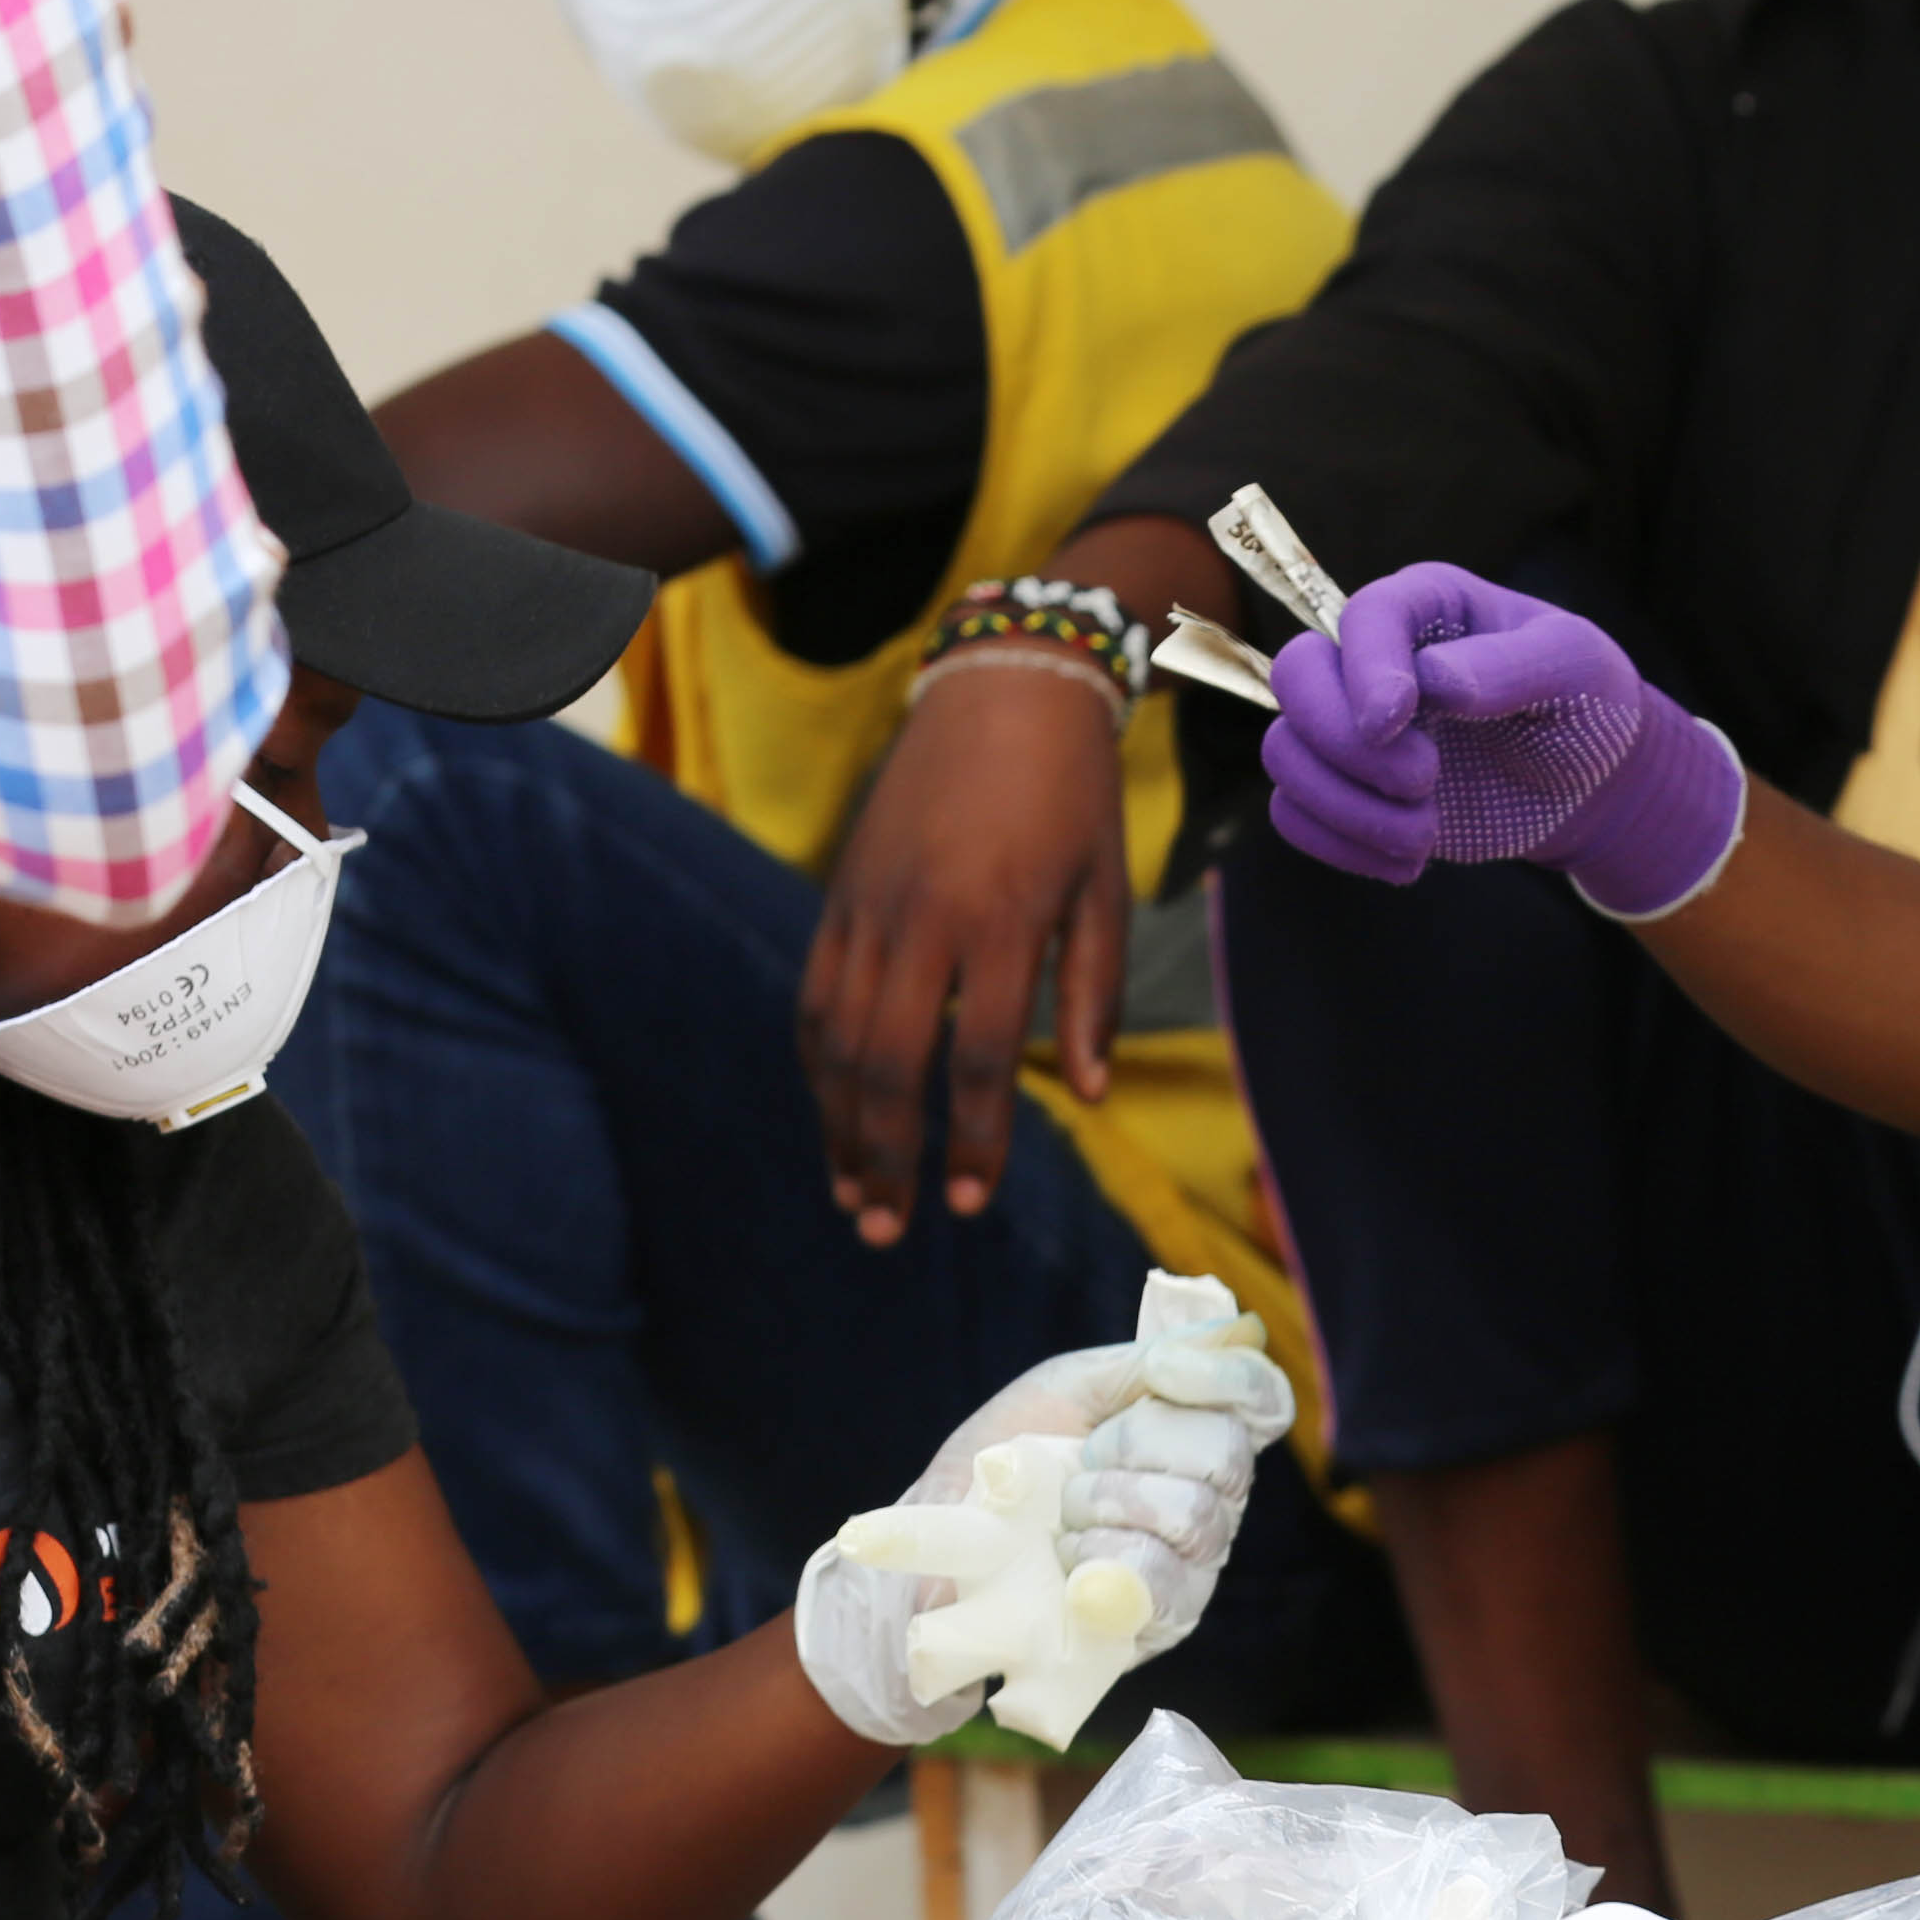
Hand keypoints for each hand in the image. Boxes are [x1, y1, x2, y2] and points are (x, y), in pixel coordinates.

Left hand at [789, 1275, 1296, 1745]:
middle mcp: (1211, 1496)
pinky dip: (1109, 1564)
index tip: (1161, 1372)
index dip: (1229, 1378)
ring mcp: (1195, 1562)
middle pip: (1229, 1455)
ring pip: (1196, 1516)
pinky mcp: (1166, 1620)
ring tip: (1062, 1521)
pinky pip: (1168, 1582)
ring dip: (1109, 1503)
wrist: (942, 1551)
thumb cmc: (1006, 1465)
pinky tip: (1070, 1567)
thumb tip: (1231, 1331)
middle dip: (1137, 1443)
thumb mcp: (1066, 1390)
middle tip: (1081, 1459)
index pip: (1263, 1400)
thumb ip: (1144, 1361)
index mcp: (1194, 1433)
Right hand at [797, 658, 1130, 1247]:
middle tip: (888, 1228)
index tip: (973, 1200)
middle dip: (885, 1155)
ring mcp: (867, 905)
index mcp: (997, 921)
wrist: (1003, 691)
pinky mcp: (839, 894)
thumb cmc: (1072, 798)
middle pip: (886, 1063)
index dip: (973, 1139)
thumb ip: (1092, 997)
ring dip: (836, 1123)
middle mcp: (920, 918)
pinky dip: (817, 1062)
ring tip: (850, 1193)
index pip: (978, 1060)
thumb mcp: (1104, 892)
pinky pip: (814, 994)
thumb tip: (1087, 1096)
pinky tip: (831, 1111)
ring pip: (834, 1036)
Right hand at [1262, 565, 1748, 919]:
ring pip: (1285, 754)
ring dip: (1348, 808)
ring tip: (1427, 836)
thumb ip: (1509, 667)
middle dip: (1346, 745)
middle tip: (1425, 782)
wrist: (1586, 782)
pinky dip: (1341, 847)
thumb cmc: (1585, 705)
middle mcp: (1372, 658)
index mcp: (1426, 606)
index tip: (1395, 724)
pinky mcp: (1348, 788)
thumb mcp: (1574, 668)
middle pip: (1295, 677)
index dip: (1366, 671)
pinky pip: (1293, 815)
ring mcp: (1351, 726)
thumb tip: (1434, 679)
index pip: (1363, 618)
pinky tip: (1407, 863)